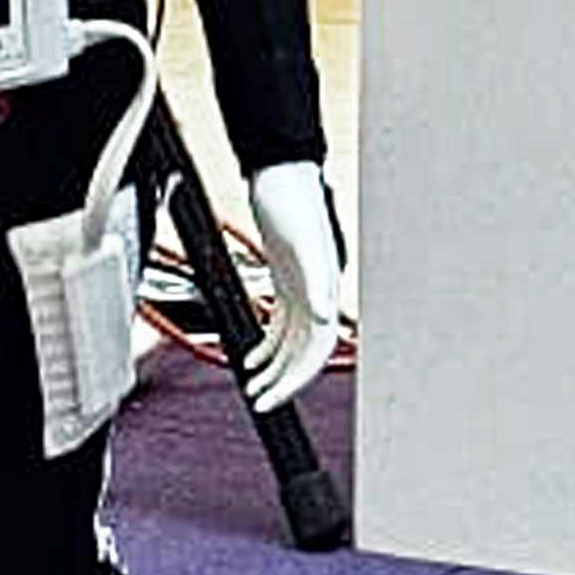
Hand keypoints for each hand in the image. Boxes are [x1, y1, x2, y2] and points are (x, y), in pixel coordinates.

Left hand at [240, 158, 350, 406]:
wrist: (280, 174)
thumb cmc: (292, 201)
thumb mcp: (302, 243)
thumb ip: (317, 280)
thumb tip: (325, 317)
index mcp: (322, 287)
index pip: (319, 347)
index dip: (298, 377)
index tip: (273, 398)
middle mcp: (316, 291)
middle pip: (306, 351)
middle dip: (283, 380)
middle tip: (259, 400)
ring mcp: (302, 285)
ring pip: (293, 340)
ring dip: (274, 366)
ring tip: (253, 384)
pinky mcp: (288, 277)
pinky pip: (282, 323)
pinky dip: (267, 343)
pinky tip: (250, 353)